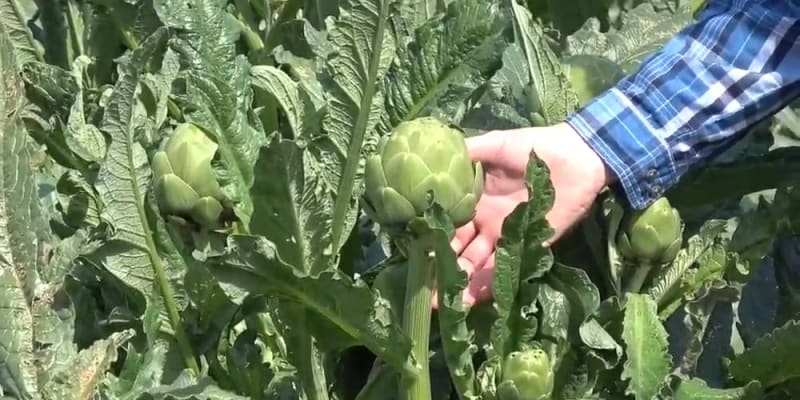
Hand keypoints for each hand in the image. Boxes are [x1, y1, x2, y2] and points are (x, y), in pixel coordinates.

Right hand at [433, 122, 614, 307]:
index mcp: (474, 202)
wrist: (576, 156)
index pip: (447, 227)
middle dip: (442, 272)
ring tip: (443, 303)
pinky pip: (506, 268)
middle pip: (459, 253)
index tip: (415, 257)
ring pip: (478, 266)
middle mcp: (486, 224)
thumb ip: (467, 153)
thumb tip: (432, 157)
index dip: (431, 242)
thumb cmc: (532, 146)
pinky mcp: (529, 246)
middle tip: (424, 293)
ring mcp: (507, 237)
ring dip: (461, 284)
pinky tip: (472, 298)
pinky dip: (489, 283)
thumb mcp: (494, 145)